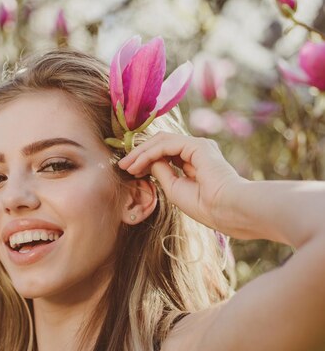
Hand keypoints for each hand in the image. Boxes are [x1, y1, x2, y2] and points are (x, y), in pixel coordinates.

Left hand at [118, 132, 244, 231]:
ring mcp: (198, 145)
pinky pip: (166, 144)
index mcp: (195, 162)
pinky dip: (149, 153)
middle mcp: (197, 151)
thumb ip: (162, 173)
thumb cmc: (205, 206)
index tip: (130, 171)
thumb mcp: (175, 189)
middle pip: (162, 144)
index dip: (146, 160)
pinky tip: (137, 163)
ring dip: (141, 152)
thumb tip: (148, 161)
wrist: (227, 210)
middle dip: (140, 153)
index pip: (166, 154)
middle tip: (122, 165)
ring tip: (126, 165)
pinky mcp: (197, 144)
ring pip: (162, 141)